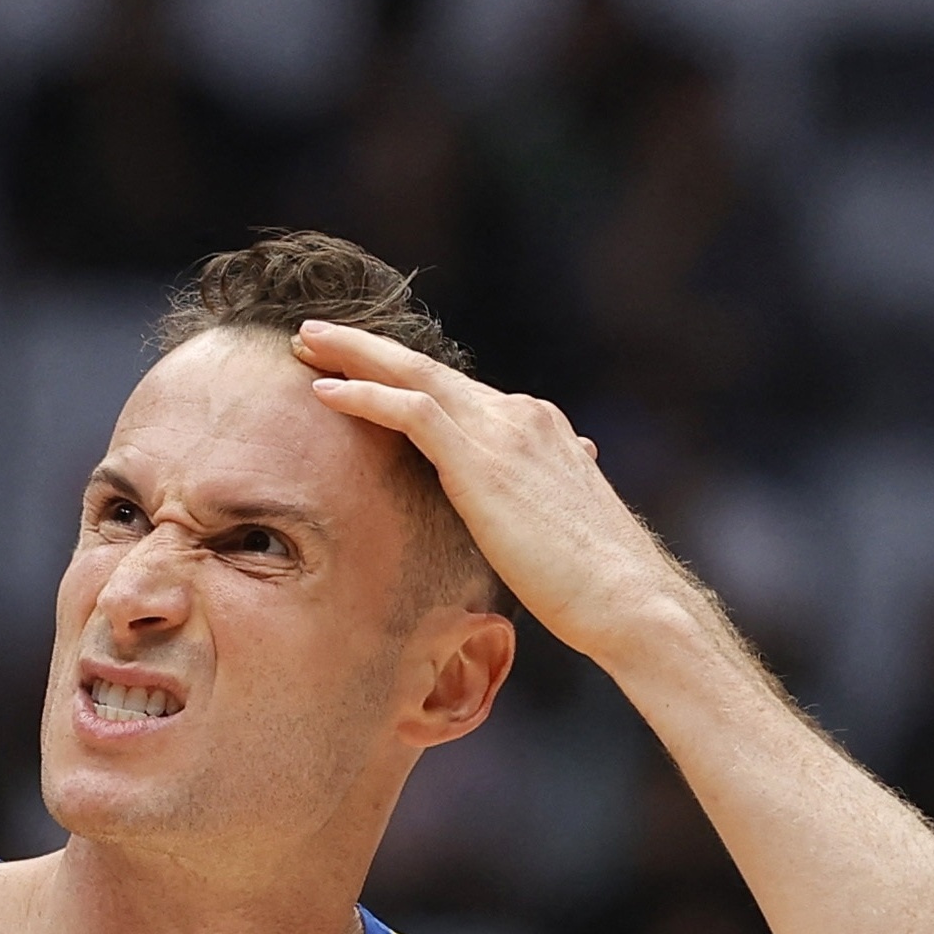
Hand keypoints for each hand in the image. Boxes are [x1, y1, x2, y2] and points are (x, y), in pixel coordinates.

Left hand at [292, 322, 684, 661]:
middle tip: (315, 335)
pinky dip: (364, 396)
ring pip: (414, 375)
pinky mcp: (483, 462)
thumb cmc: (599, 584)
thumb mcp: (563, 528)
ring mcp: (504, 432)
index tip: (363, 371)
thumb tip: (550, 494)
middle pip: (429, 369)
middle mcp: (521, 416)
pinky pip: (411, 412)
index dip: (406, 378)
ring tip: (305, 344)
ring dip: (353, 356)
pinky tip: (324, 391)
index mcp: (539, 428)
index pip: (461, 393)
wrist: (628, 599)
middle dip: (368, 348)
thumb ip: (545, 498)